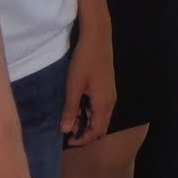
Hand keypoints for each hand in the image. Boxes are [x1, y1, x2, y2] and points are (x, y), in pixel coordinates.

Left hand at [62, 30, 114, 148]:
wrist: (97, 37)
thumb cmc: (84, 61)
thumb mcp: (74, 86)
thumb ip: (71, 109)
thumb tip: (66, 130)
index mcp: (103, 103)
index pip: (97, 131)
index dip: (83, 140)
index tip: (67, 141)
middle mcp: (110, 101)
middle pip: (101, 126)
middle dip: (85, 134)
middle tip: (67, 133)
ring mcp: (110, 93)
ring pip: (101, 117)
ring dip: (87, 123)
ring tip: (69, 121)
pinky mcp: (107, 87)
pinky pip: (100, 107)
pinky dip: (89, 113)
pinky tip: (77, 108)